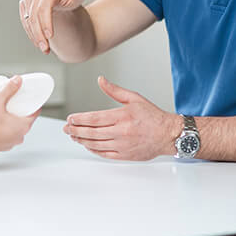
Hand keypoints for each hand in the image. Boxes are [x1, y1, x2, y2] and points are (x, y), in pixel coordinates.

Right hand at [0, 76, 38, 158]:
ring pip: (14, 128)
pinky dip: (2, 128)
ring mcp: (9, 143)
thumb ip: (8, 89)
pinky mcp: (0, 146)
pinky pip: (5, 134)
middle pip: (24, 120)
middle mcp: (19, 137)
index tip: (28, 97)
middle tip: (11, 101)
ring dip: (10, 120)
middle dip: (19, 110)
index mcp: (23, 126)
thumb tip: (17, 81)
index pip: (35, 113)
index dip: (32, 103)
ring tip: (0, 110)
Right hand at [19, 0, 95, 53]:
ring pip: (28, 20)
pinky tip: (38, 43)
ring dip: (35, 36)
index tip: (50, 36)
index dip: (46, 21)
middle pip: (34, 16)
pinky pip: (25, 22)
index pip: (44, 6)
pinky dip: (31, 34)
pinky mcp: (24, 5)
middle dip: (39, 34)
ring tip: (44, 49)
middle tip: (45, 48)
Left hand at [64, 76, 179, 159]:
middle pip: (91, 132)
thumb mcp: (134, 98)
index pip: (94, 118)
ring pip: (96, 144)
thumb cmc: (153, 116)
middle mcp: (121, 132)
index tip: (70, 119)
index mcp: (122, 116)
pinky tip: (87, 145)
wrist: (168, 134)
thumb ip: (114, 90)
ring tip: (73, 136)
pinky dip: (93, 150)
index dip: (79, 119)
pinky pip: (104, 154)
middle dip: (75, 130)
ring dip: (82, 140)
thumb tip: (101, 80)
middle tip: (66, 128)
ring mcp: (122, 145)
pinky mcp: (125, 155)